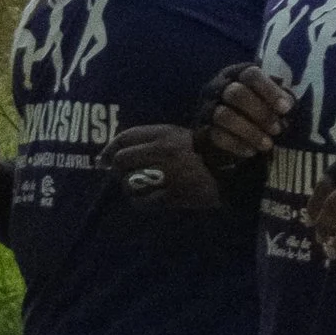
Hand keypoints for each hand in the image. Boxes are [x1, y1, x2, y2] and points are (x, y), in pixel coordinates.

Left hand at [104, 124, 222, 215]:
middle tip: (122, 175)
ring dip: (130, 187)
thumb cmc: (205, 153)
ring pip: (129, 182)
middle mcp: (163, 151)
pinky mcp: (172, 195)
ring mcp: (167, 174)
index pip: (125, 137)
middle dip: (118, 170)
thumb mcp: (181, 137)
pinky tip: (146, 199)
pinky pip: (143, 201)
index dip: (109, 148)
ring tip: (139, 187)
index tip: (102, 158)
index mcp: (165, 134)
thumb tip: (120, 151)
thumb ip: (154, 140)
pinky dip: (140, 201)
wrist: (233, 173)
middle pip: (122, 160)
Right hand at [199, 66, 293, 164]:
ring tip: (267, 144)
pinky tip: (252, 151)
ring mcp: (207, 108)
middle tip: (277, 129)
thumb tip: (288, 104)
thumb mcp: (268, 100)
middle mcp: (218, 87)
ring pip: (224, 115)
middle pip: (236, 93)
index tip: (285, 109)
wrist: (228, 135)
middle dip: (260, 112)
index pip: (251, 74)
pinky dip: (237, 145)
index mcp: (236, 74)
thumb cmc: (253, 111)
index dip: (269, 91)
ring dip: (249, 131)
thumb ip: (278, 99)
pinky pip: (217, 136)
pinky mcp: (201, 129)